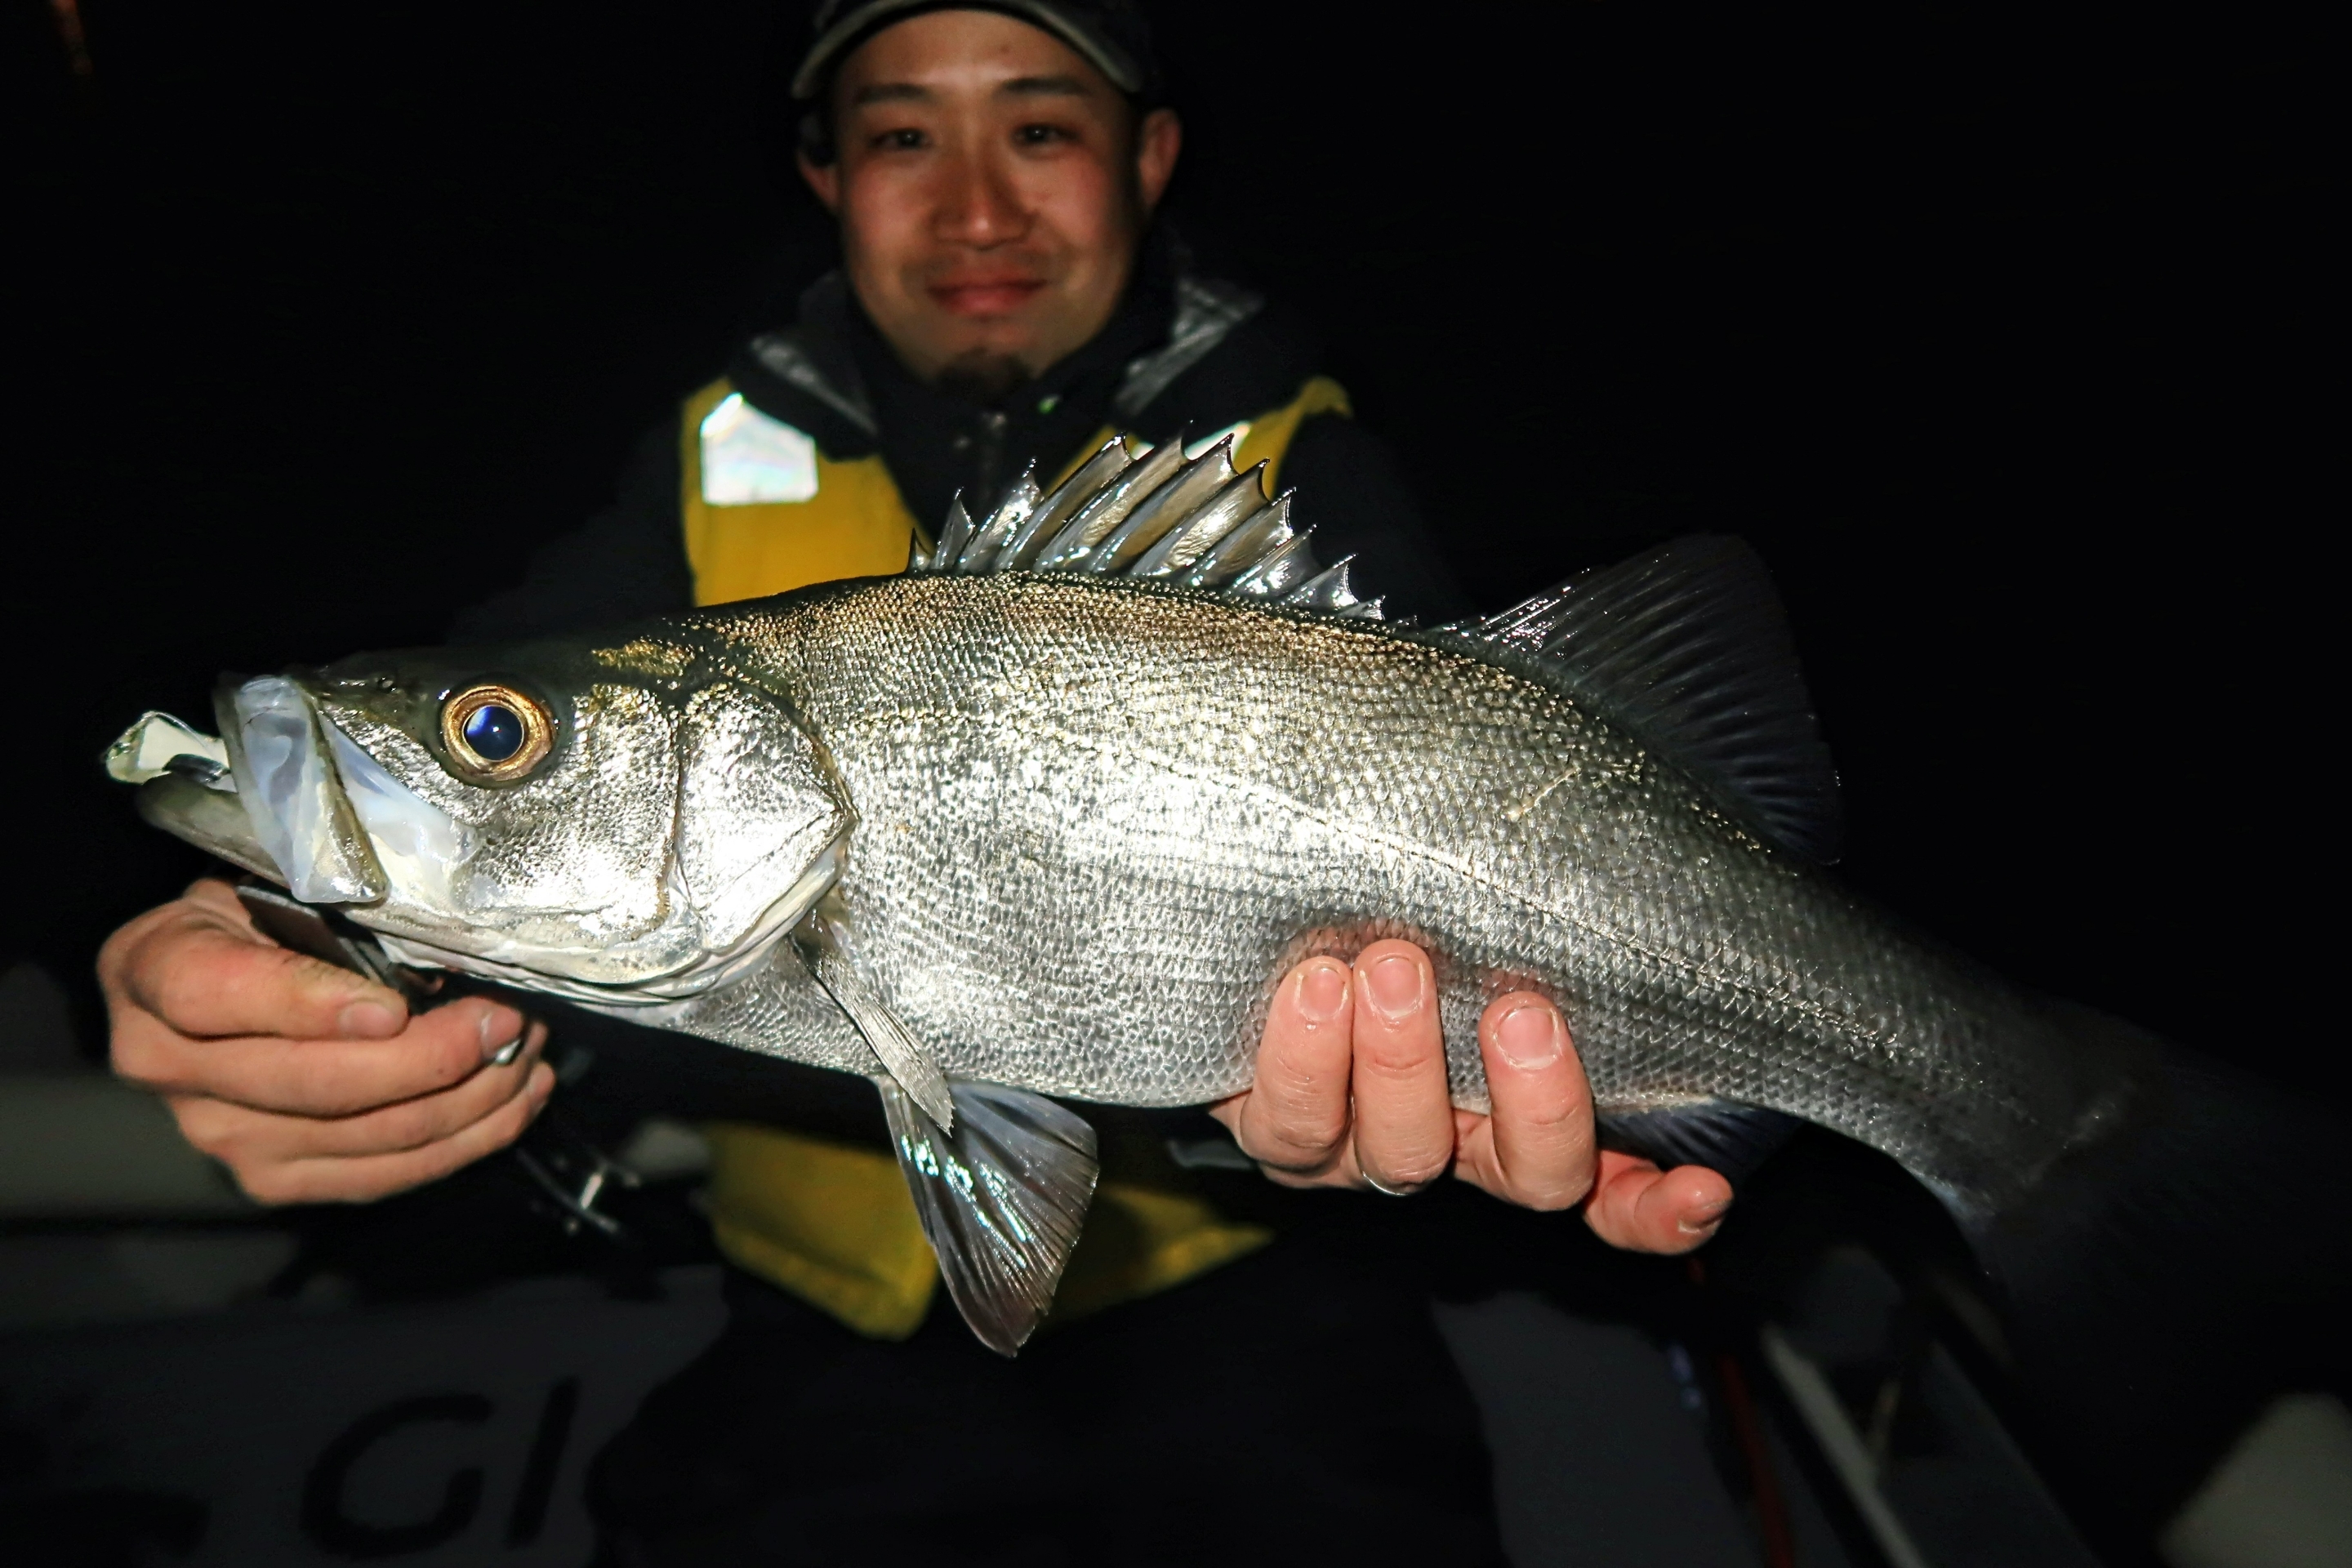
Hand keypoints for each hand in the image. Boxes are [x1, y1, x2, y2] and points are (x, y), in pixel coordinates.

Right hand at [100, 878, 552, 1203]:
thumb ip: (324, 912)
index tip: (393, 1006)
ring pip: (366, 1136)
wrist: (224, 975)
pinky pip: (384, 1174)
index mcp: (153, 974)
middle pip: (314, 1083)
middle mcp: (170, 1067)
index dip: (312, 1005)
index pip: (217, 998)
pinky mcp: (276, 1178)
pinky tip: (514, 1097)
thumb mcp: (272, 882)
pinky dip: (467, 1139)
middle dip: (434, 1056)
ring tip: (522, 1048)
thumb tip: (433, 952)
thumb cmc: (261, 916)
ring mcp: (223, 1134)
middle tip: (505, 1018)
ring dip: (470, 1097)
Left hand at [1209, 939, 1733, 1252]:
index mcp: (1526, 1118)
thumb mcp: (1477, 907)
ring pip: (1404, 1150)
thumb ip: (1538, 895)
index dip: (1661, 1210)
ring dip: (1403, 1060)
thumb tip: (1619, 821)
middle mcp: (1459, 1144)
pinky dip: (1300, 1063)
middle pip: (1529, 1174)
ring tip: (1389, 962)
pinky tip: (1311, 991)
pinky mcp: (1273, 1125)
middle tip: (1517, 1012)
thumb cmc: (1400, 908)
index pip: (1616, 1194)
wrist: (1262, 924)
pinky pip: (1286, 1125)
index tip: (1704, 1187)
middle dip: (1534, 1103)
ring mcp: (1364, 1147)